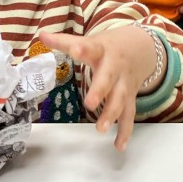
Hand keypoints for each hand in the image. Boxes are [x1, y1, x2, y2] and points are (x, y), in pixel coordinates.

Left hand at [39, 24, 160, 151]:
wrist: (142, 48)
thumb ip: (65, 41)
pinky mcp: (130, 98)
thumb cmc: (108, 46)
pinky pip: (129, 115)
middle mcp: (115, 68)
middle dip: (100, 91)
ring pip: (120, 100)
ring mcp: (124, 84)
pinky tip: (119, 146)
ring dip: (112, 115)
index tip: (75, 50)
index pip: (91, 48)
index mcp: (102, 50)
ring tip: (101, 129)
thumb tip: (41, 34)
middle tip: (89, 104)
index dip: (82, 50)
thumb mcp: (90, 40)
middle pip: (108, 79)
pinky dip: (125, 131)